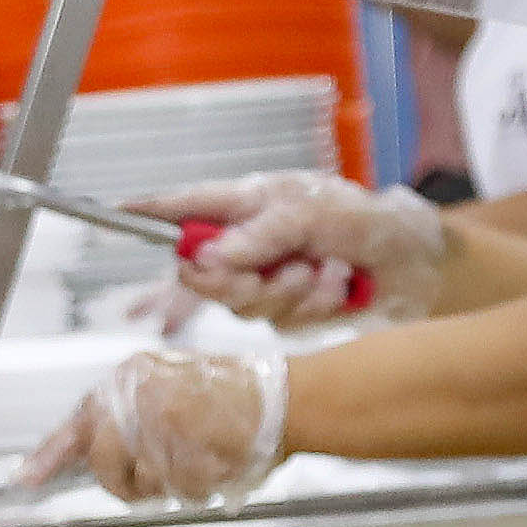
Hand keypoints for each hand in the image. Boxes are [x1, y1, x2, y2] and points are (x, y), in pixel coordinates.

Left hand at [26, 344, 291, 504]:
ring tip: (200, 461)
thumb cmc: (237, 402)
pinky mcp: (183, 436)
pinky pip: (175, 486)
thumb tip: (86, 459)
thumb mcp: (172, 397)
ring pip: (141, 480)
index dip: (51, 454)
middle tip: (153, 484)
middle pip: (103, 461)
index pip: (78, 421)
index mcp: (130, 378)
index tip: (28, 479)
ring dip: (170, 485)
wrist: (287, 399)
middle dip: (126, 483)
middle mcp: (137, 391)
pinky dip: (198, 486)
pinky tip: (216, 464)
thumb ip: (129, 425)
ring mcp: (158, 412)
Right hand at [148, 173, 441, 326]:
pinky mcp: (284, 314)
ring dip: (289, 289)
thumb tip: (210, 254)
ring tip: (324, 268)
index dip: (148, 212)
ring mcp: (262, 281)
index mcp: (245, 205)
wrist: (412, 264)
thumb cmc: (364, 220)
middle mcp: (246, 244)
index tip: (114, 212)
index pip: (184, 207)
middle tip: (275, 270)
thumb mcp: (313, 212)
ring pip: (241, 304)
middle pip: (200, 274)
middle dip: (237, 280)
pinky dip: (313, 303)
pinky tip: (338, 286)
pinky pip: (280, 321)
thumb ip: (260, 233)